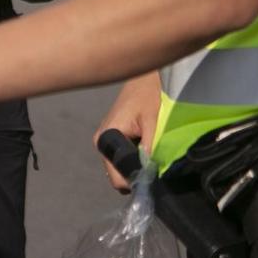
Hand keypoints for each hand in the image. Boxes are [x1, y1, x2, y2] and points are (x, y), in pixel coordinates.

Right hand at [96, 73, 159, 192]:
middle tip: (155, 166)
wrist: (145, 77)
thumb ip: (149, 147)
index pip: (116, 177)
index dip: (134, 181)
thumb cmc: (148, 94)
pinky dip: (135, 157)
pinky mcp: (113, 136)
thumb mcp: (152, 121)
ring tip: (152, 153)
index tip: (152, 179)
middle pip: (117, 173)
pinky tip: (146, 146)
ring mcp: (106, 139)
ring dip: (136, 165)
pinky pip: (123, 156)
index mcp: (106, 138)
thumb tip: (148, 172)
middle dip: (136, 174)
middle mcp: (101, 141)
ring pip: (121, 166)